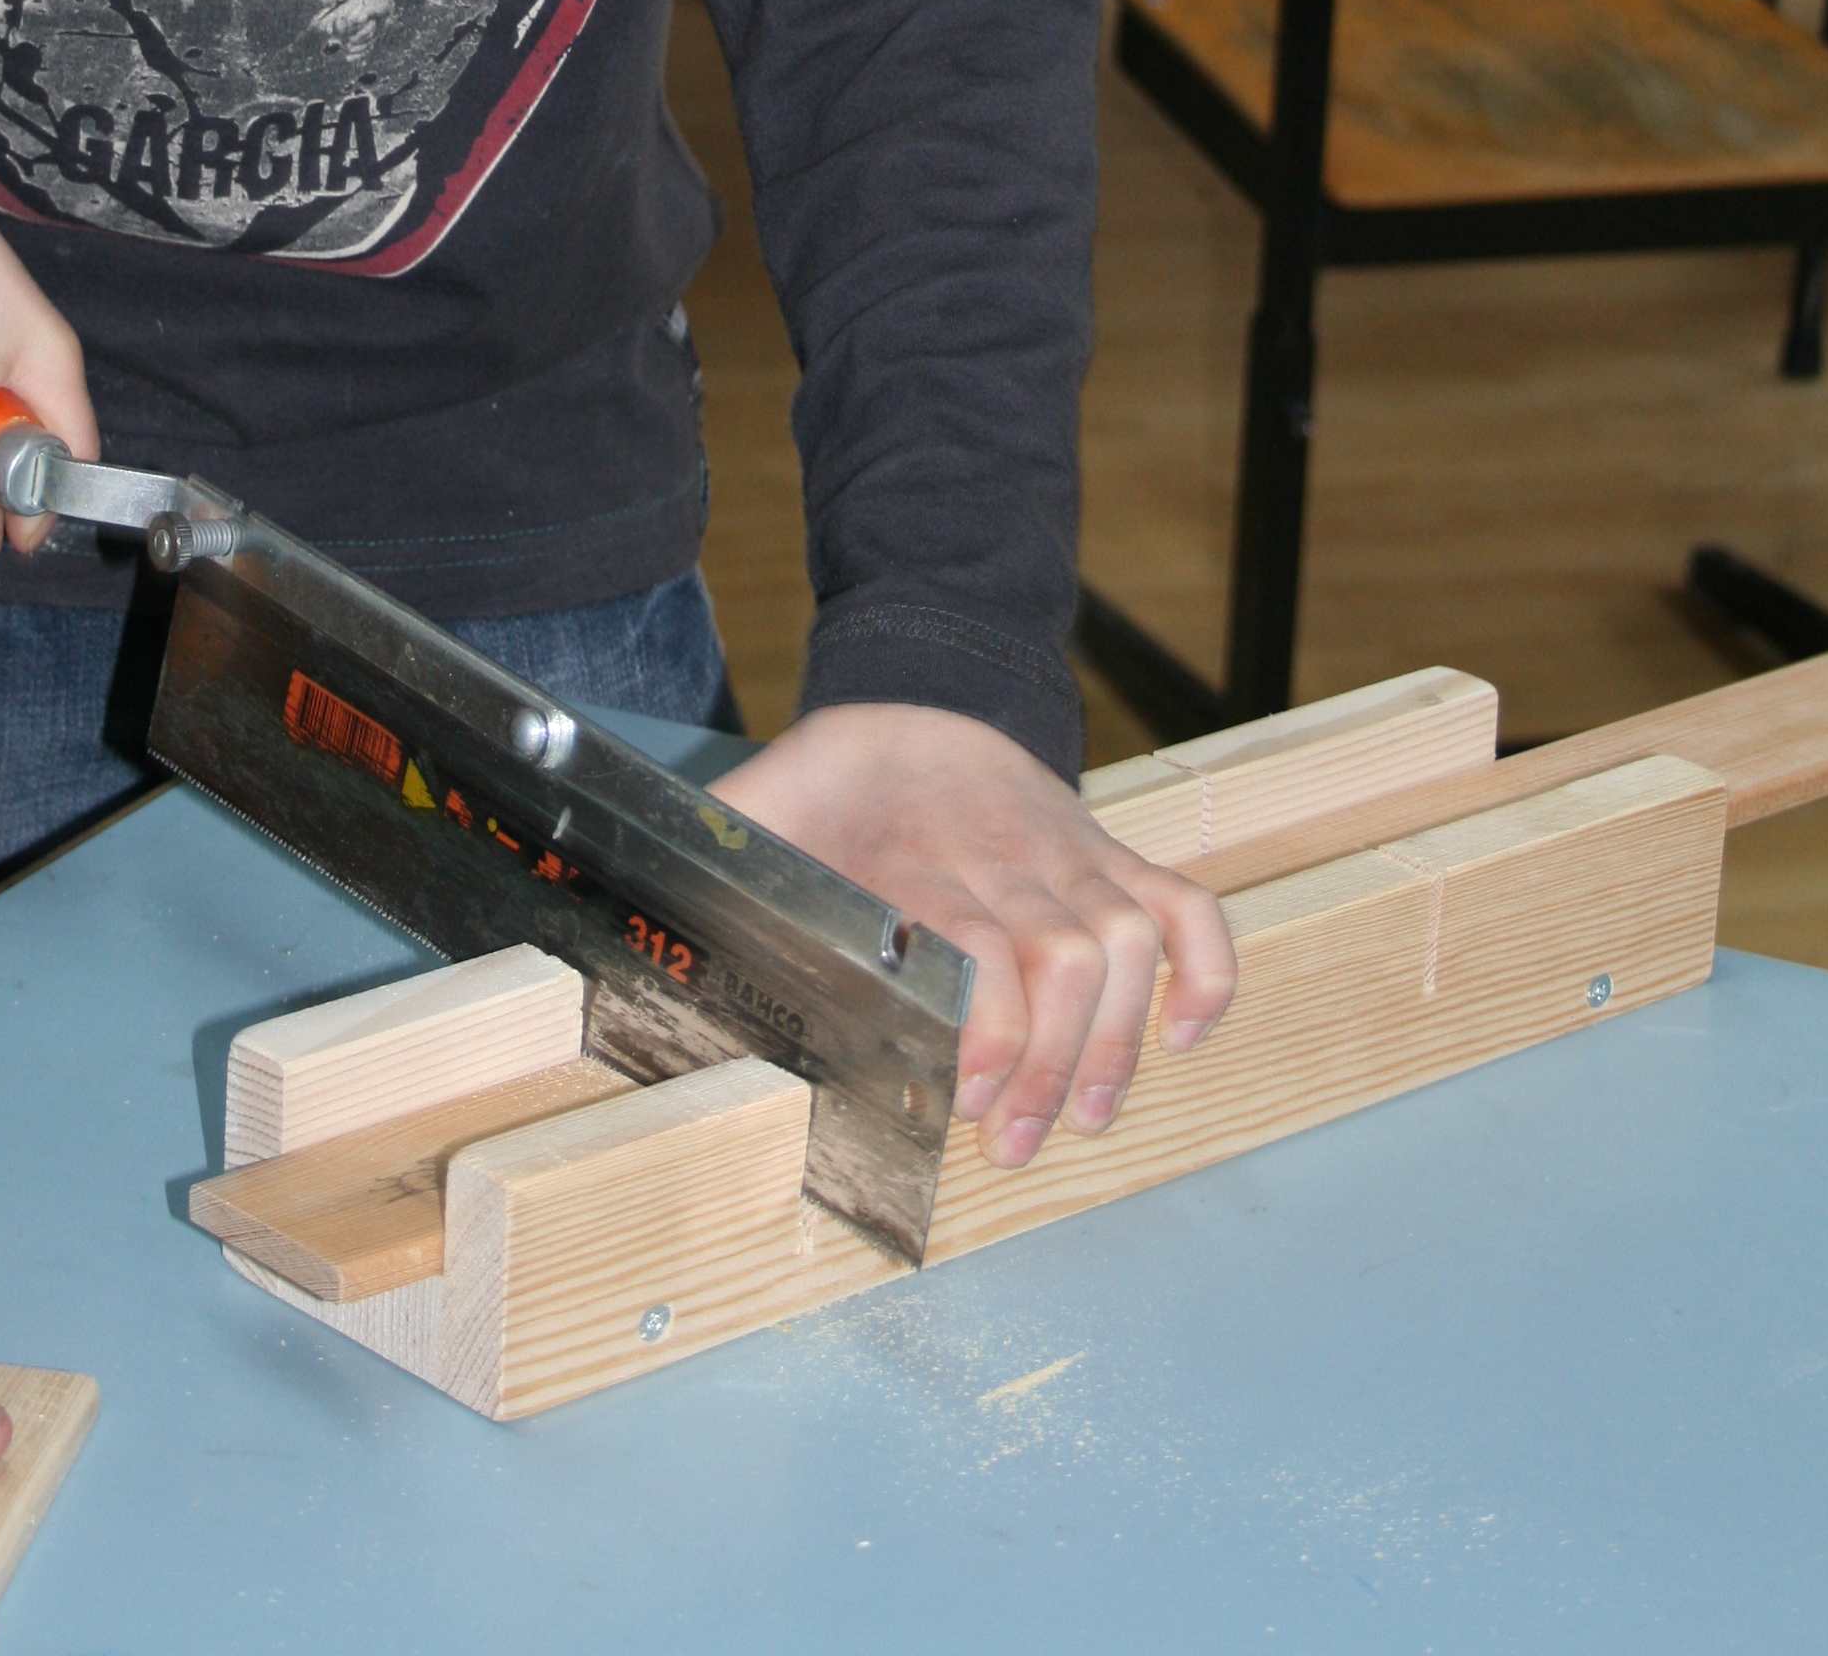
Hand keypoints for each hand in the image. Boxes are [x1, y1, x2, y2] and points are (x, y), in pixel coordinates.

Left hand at [714, 705, 1236, 1170]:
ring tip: (1087, 1117)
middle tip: (1010, 1143)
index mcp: (910, 855)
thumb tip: (622, 920)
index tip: (961, 1101)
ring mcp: (1067, 852)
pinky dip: (1205, 971)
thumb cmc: (830, 780)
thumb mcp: (758, 809)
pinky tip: (1190, 1034)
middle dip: (1049, 1066)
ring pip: (1124, 940)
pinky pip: (1184, 902)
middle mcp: (1001, 854)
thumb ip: (712, 867)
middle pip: (1061, 959)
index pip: (975, 946)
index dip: (986, 1031)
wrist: (918, 683)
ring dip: (1117, 1040)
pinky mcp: (1110, 853)